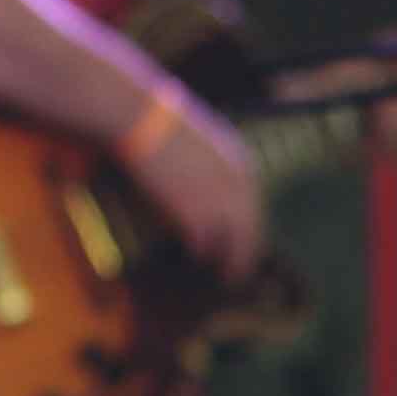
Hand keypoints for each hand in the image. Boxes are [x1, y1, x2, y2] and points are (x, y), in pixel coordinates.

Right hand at [121, 98, 266, 281]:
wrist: (141, 119)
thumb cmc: (162, 124)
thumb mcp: (201, 143)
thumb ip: (213, 165)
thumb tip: (209, 186)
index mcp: (241, 166)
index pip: (255, 210)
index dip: (250, 232)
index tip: (244, 246)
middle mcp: (237, 185)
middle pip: (251, 231)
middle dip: (246, 254)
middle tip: (239, 273)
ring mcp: (217, 199)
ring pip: (234, 242)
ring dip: (230, 261)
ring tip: (226, 275)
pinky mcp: (192, 210)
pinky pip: (205, 240)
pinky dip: (203, 251)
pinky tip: (198, 256)